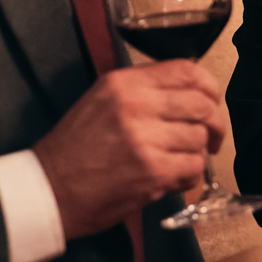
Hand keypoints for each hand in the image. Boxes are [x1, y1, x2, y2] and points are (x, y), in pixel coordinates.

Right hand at [33, 60, 225, 239]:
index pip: (187, 71)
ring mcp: (145, 138)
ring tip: (177, 161)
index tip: (212, 102)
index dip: (209, 87)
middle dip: (214, 124)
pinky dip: (190, 176)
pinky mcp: (151, 170)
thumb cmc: (75, 149)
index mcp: (124, 83)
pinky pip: (193, 167)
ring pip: (200, 138)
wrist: (48, 190)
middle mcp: (136, 104)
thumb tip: (191, 92)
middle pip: (202, 105)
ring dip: (197, 153)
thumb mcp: (102, 100)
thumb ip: (144, 90)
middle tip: (211, 138)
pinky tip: (173, 179)